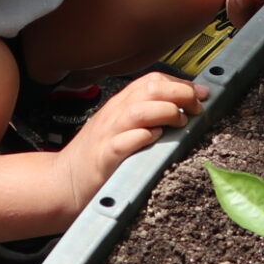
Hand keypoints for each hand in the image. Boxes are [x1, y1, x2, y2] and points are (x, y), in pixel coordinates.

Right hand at [56, 73, 205, 211]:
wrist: (60, 183)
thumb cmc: (94, 158)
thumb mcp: (119, 128)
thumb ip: (145, 116)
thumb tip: (183, 109)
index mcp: (119, 106)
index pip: (153, 81)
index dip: (182, 84)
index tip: (202, 94)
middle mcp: (114, 115)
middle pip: (150, 89)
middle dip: (181, 94)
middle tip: (198, 108)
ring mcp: (108, 135)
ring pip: (140, 110)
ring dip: (167, 112)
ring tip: (182, 122)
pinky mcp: (104, 158)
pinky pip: (126, 141)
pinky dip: (144, 137)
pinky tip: (157, 139)